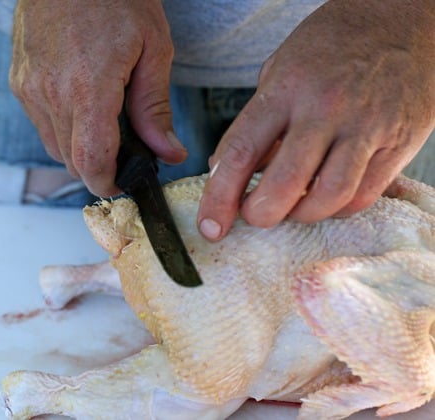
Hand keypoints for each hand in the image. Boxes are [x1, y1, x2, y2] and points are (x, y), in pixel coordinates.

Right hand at [10, 0, 186, 196]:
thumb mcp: (153, 48)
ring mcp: (28, 87)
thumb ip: (155, 108)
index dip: (108, 184)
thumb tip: (168, 153)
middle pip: (71, 161)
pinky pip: (40, 122)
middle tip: (125, 150)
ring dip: (79, 147)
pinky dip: (62, 126)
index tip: (124, 183)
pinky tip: (82, 103)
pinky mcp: (18, 80)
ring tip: (105, 121)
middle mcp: (49, 94)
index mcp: (87, 89)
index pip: (90, 162)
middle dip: (98, 166)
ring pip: (53, 145)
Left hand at [197, 0, 434, 240]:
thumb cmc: (332, 46)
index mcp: (286, 89)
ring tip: (291, 207)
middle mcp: (324, 109)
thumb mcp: (281, 69)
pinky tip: (325, 197)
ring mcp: (365, 127)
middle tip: (254, 214)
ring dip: (300, 215)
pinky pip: (363, 195)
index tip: (209, 227)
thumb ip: (256, 122)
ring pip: (327, 198)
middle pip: (284, 185)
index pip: (240, 153)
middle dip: (259, 214)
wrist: (404, 20)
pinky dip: (337, 208)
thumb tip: (227, 170)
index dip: (218, 198)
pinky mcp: (399, 143)